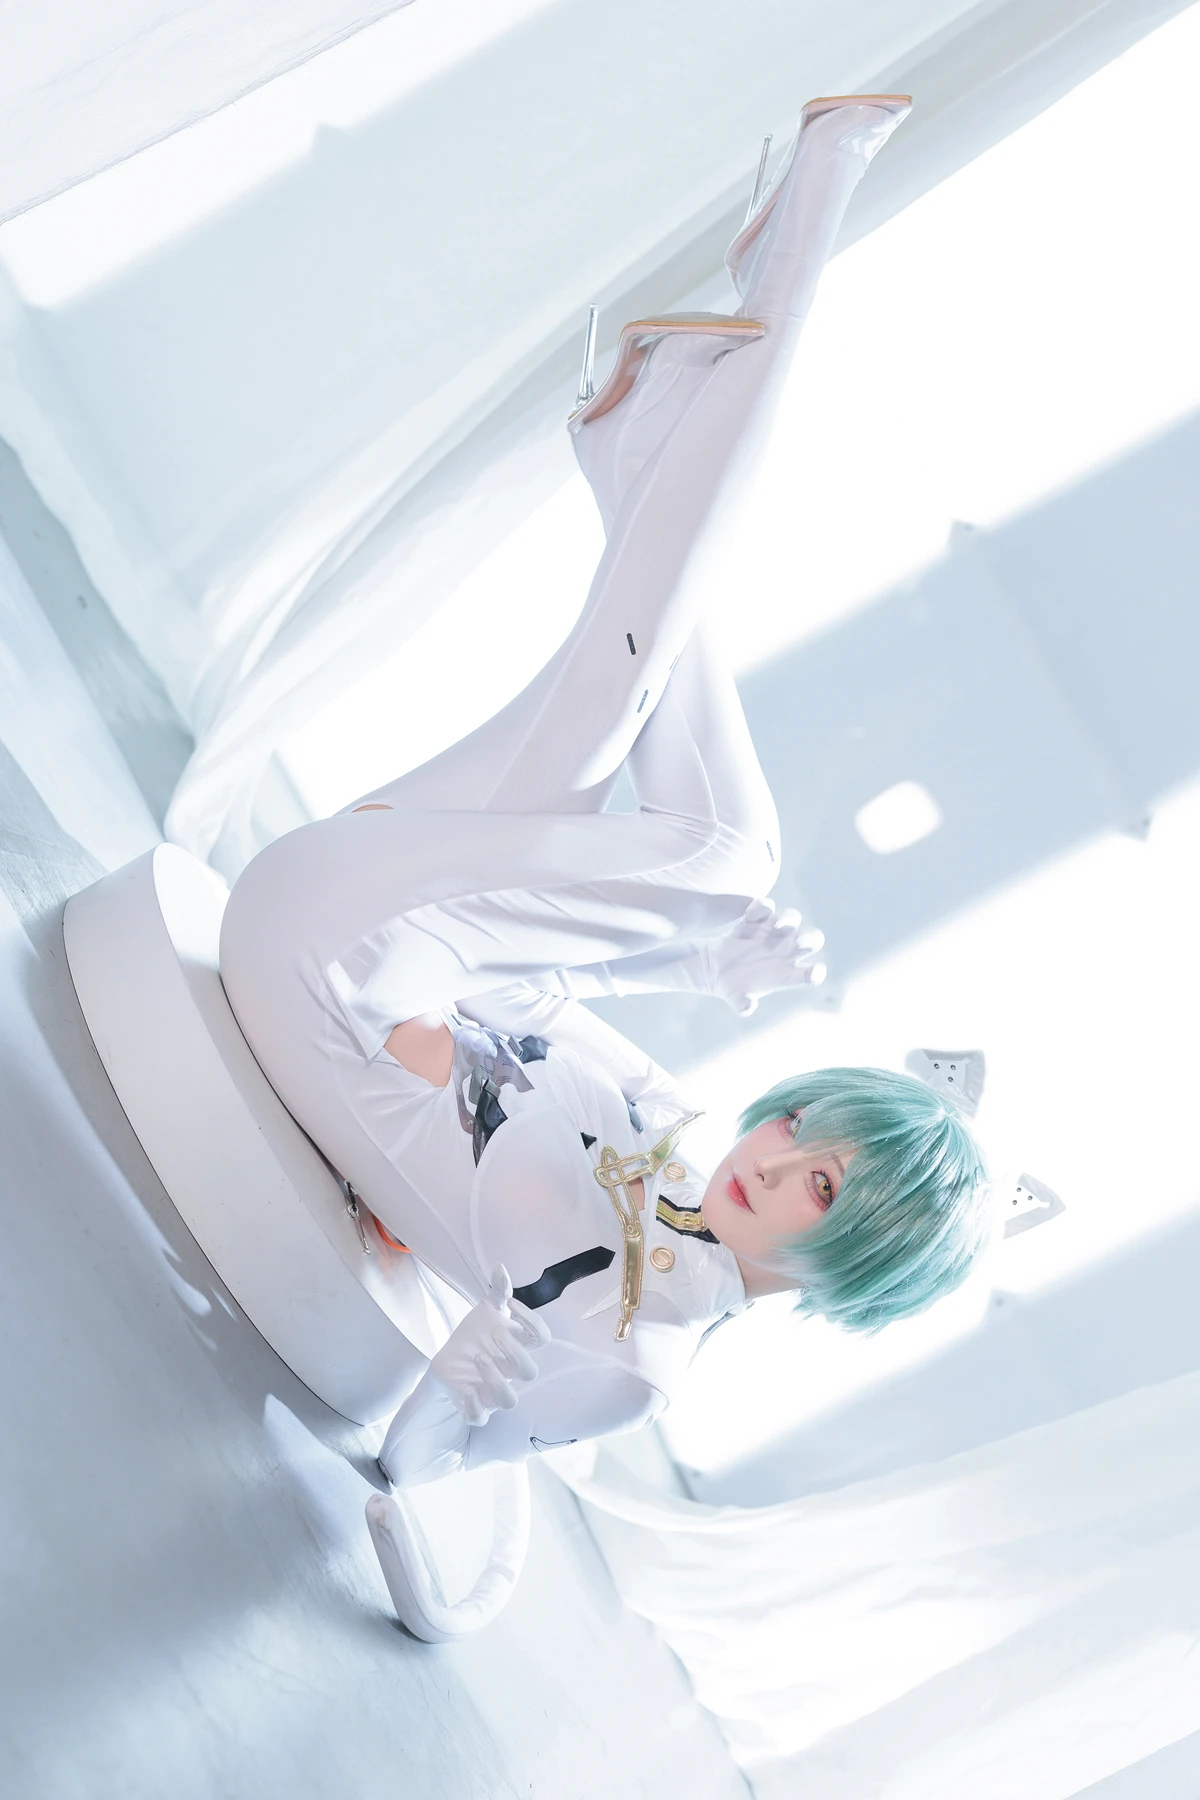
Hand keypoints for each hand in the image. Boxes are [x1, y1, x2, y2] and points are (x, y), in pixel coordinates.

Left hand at [428, 1265, 549, 1428]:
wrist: (447, 1361)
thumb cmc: (474, 1336)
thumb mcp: (485, 1311)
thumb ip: (498, 1291)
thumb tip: (500, 1266)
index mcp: (518, 1346)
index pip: (542, 1339)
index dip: (533, 1322)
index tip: (510, 1305)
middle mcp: (510, 1371)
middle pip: (530, 1372)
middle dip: (514, 1351)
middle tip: (493, 1333)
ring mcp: (493, 1391)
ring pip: (510, 1400)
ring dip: (496, 1379)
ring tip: (478, 1358)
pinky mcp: (474, 1406)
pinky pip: (481, 1418)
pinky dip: (475, 1406)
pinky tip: (466, 1389)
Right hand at [706, 898, 826, 1015]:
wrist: (713, 968)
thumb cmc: (731, 987)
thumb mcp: (734, 997)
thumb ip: (741, 1004)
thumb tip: (746, 1007)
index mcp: (787, 974)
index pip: (810, 974)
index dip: (815, 973)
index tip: (813, 972)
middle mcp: (785, 951)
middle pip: (811, 939)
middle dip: (809, 938)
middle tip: (798, 942)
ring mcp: (772, 933)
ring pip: (791, 918)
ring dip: (788, 918)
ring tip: (775, 924)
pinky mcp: (756, 920)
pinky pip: (766, 907)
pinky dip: (761, 908)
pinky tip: (749, 917)